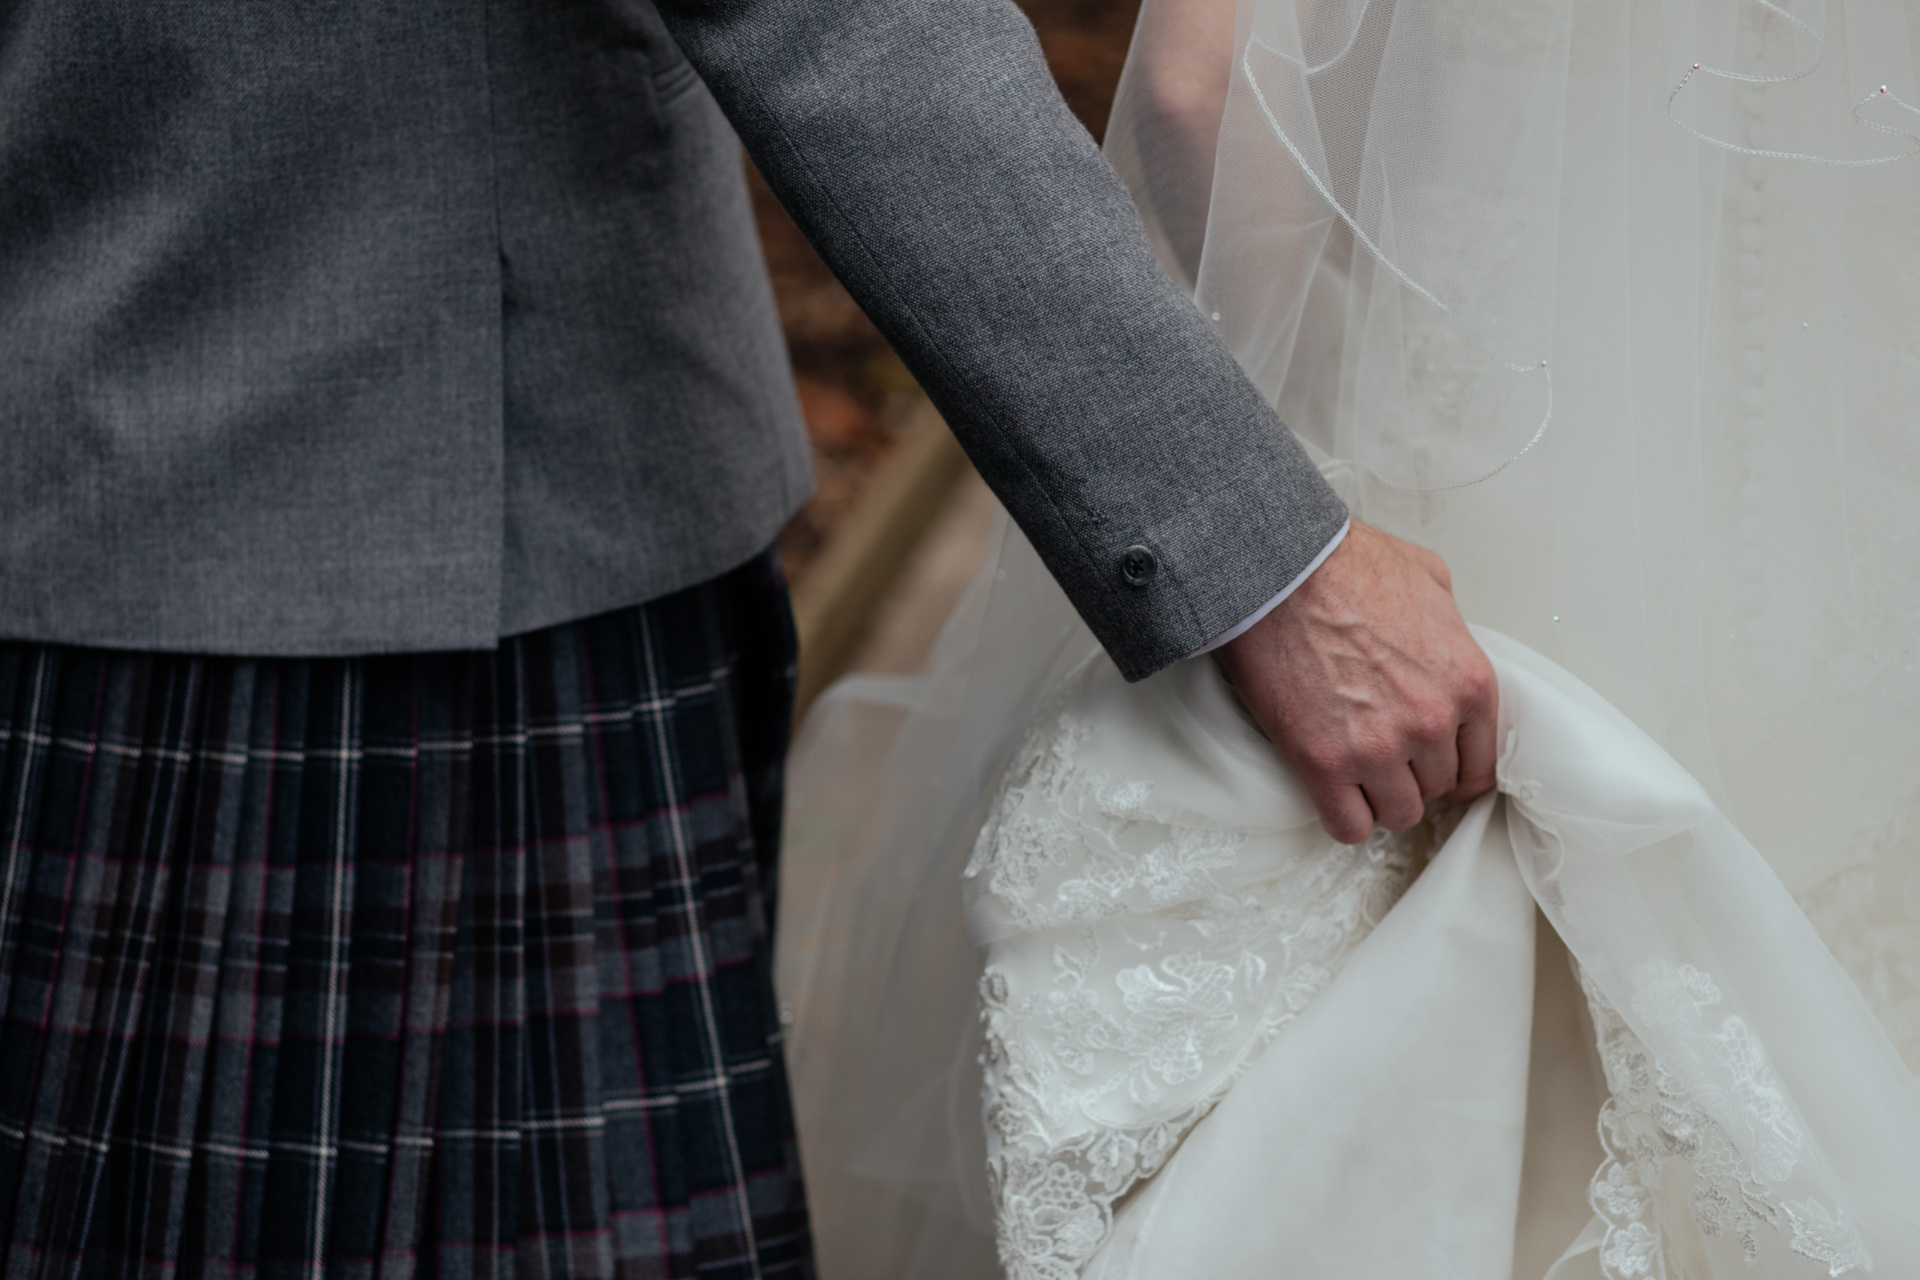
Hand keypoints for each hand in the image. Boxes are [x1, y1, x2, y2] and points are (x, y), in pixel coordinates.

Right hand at [1214, 521, 1498, 842]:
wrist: (1277, 569)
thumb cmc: (1343, 565)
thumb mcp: (1428, 578)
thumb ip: (1450, 624)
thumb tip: (1444, 644)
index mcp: (1467, 681)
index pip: (1482, 764)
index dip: (1456, 768)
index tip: (1436, 767)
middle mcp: (1431, 722)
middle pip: (1437, 789)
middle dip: (1413, 774)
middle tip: (1384, 751)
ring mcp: (1378, 748)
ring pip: (1398, 814)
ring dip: (1379, 797)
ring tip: (1356, 771)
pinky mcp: (1324, 763)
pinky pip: (1348, 826)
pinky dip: (1343, 816)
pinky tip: (1332, 790)